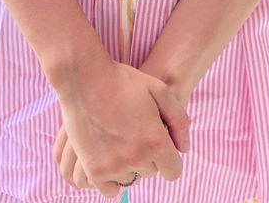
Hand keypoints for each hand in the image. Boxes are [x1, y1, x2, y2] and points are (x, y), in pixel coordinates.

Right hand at [52, 61, 190, 196]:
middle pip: (150, 172)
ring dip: (128, 166)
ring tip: (119, 140)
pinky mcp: (94, 170)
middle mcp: (136, 157)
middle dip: (147, 156)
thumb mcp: (159, 90)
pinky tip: (108, 156)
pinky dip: (110, 178)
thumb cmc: (123, 82)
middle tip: (135, 133)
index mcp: (155, 140)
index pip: (173, 171)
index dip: (169, 159)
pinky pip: (110, 189)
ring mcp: (114, 166)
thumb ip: (178, 120)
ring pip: (130, 179)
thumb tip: (184, 149)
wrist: (84, 79)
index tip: (160, 148)